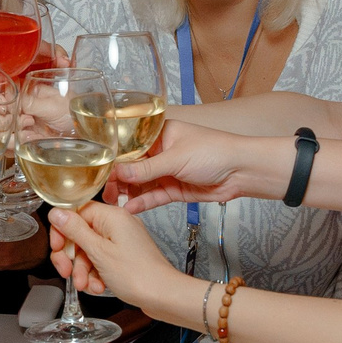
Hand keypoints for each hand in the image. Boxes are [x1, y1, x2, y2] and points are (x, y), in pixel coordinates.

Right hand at [46, 203, 187, 314]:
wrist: (163, 296)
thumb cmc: (138, 275)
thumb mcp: (99, 252)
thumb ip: (75, 231)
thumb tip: (56, 213)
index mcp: (112, 216)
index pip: (76, 212)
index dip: (62, 231)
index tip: (58, 248)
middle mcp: (117, 225)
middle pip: (80, 234)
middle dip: (72, 257)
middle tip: (67, 272)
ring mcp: (121, 241)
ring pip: (89, 251)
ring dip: (83, 270)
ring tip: (86, 285)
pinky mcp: (124, 256)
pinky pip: (101, 261)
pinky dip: (96, 275)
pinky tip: (98, 286)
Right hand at [106, 122, 289, 213]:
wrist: (242, 171)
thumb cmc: (215, 151)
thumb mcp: (176, 158)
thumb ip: (146, 169)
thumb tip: (118, 173)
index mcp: (159, 134)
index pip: (129, 145)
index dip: (114, 158)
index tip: (100, 171)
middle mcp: (160, 152)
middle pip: (131, 167)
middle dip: (117, 179)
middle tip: (105, 191)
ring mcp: (166, 171)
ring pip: (140, 184)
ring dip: (127, 193)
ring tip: (114, 203)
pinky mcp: (174, 189)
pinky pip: (153, 196)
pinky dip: (142, 203)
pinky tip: (130, 208)